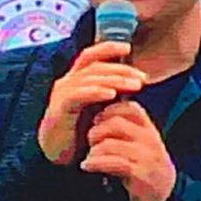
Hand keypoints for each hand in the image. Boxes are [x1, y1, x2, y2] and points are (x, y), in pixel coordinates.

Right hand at [37, 41, 146, 166]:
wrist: (58, 152)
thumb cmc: (80, 129)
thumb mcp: (98, 106)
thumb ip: (112, 92)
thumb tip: (137, 81)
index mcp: (76, 78)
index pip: (90, 56)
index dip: (108, 48)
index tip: (128, 48)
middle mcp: (67, 81)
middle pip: (96, 67)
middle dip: (121, 70)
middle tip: (142, 78)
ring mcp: (62, 93)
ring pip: (90, 79)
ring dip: (115, 81)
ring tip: (135, 86)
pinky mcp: (60, 107)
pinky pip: (79, 95)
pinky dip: (96, 92)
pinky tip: (112, 94)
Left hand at [80, 100, 176, 200]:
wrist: (163, 193)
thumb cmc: (144, 165)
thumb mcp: (140, 142)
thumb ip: (125, 127)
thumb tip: (99, 110)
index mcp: (149, 128)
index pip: (129, 108)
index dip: (108, 111)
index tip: (96, 121)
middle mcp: (150, 139)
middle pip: (116, 124)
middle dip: (97, 131)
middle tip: (89, 140)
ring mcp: (146, 157)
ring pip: (111, 144)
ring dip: (94, 150)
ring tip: (88, 157)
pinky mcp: (141, 174)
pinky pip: (113, 163)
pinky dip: (95, 163)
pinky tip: (86, 166)